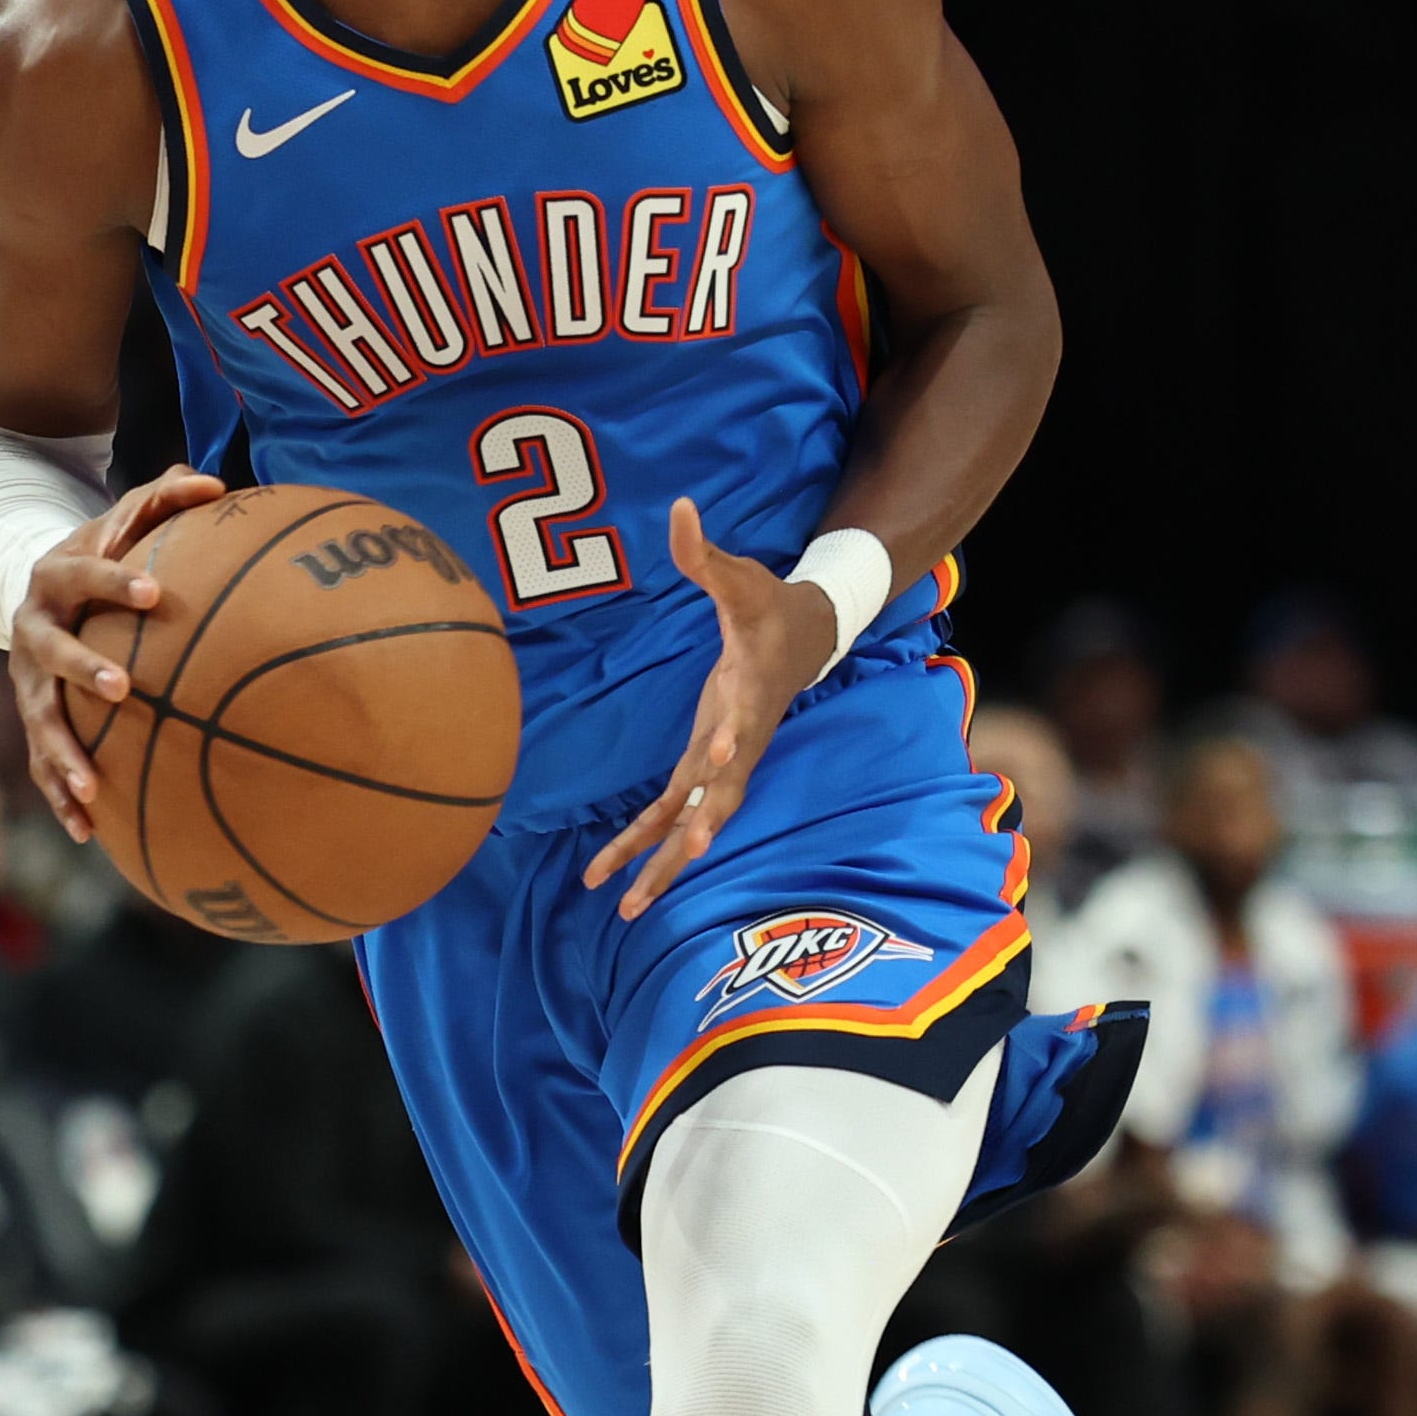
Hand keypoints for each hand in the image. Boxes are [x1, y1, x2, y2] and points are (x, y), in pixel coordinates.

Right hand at [6, 464, 230, 842]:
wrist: (37, 592)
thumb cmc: (103, 556)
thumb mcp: (124, 521)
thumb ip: (166, 499)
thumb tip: (218, 483)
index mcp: (54, 575)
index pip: (83, 573)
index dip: (114, 581)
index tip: (154, 592)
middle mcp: (32, 628)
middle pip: (50, 650)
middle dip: (82, 668)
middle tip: (122, 688)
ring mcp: (27, 678)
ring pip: (40, 718)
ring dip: (62, 752)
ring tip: (92, 785)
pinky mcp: (32, 716)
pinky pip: (41, 761)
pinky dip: (61, 797)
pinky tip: (89, 833)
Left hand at [583, 501, 837, 921]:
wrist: (807, 637)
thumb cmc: (768, 605)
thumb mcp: (738, 574)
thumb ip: (704, 550)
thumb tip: (679, 506)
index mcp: (750, 695)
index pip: (742, 723)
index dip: (729, 742)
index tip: (718, 762)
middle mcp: (740, 741)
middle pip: (718, 795)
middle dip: (694, 832)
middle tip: (678, 863)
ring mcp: (724, 760)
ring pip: (693, 823)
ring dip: (661, 865)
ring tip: (624, 909)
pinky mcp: (705, 766)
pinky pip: (671, 814)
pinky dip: (643, 845)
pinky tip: (609, 878)